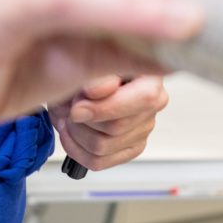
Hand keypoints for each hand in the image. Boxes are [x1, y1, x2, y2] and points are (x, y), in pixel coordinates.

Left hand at [49, 75, 167, 170]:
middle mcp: (154, 103)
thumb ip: (95, 73)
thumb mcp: (87, 60)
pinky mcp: (130, 149)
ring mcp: (144, 129)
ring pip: (102, 146)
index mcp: (150, 76)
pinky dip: (75, 149)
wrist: (73, 79)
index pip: (142, 100)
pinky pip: (98, 161)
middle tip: (71, 105)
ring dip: (75, 133)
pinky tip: (71, 133)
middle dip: (83, 118)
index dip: (106, 105)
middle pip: (116, 127)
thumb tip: (94, 92)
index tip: (79, 101)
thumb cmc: (83, 68)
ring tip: (69, 117)